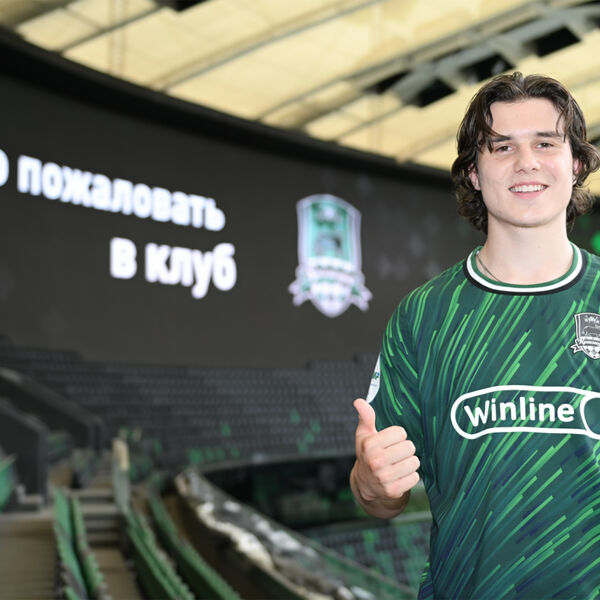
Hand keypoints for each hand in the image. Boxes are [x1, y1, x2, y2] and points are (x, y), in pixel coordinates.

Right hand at [351, 398, 419, 514]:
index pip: (401, 432)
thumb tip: (358, 401)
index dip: (398, 436)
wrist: (365, 484)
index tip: (391, 441)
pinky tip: (401, 475)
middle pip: (410, 447)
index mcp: (369, 445)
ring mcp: (384, 478)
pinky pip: (415, 478)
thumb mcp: (364, 435)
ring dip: (410, 462)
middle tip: (397, 453)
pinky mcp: (393, 491)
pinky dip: (411, 476)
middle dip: (406, 449)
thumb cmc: (368, 453)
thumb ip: (366, 417)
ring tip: (400, 463)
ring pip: (414, 462)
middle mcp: (375, 462)